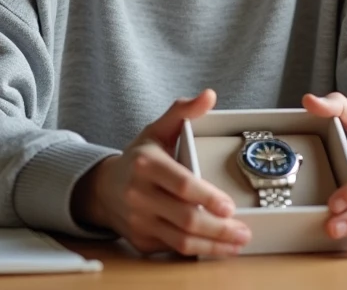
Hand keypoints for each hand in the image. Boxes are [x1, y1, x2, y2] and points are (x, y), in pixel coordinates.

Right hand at [72, 89, 250, 256]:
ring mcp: (139, 221)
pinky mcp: (141, 241)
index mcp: (146, 165)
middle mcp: (139, 195)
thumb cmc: (138, 159)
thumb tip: (210, 96)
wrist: (103, 189)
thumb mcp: (157, 130)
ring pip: (180, 241)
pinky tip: (218, 248)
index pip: (181, 184)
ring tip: (237, 243)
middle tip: (243, 231)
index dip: (207, 198)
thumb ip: (183, 112)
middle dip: (218, 229)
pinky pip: (173, 250)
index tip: (230, 207)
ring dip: (213, 246)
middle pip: (185, 218)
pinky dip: (198, 251)